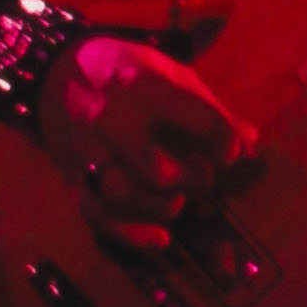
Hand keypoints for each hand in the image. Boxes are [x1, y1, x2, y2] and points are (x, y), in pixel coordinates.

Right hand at [36, 34, 255, 249]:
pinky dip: (131, 234)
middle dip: (191, 179)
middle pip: (154, 169)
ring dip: (160, 208)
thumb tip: (251, 140)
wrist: (55, 69)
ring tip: (178, 200)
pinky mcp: (71, 175)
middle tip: (204, 174)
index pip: (195, 117)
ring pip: (122, 198)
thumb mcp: (168, 72)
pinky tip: (160, 238)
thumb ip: (208, 106)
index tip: (230, 151)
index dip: (224, 140)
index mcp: (143, 85)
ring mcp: (86, 150)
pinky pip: (97, 216)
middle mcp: (111, 118)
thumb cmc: (125, 68)